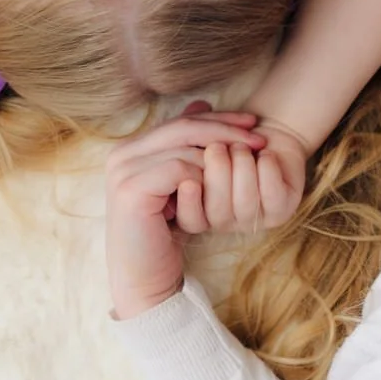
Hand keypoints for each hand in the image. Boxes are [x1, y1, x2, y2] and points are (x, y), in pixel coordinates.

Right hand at [104, 102, 265, 318]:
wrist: (143, 278)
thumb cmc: (163, 235)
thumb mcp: (180, 184)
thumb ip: (187, 148)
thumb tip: (203, 101)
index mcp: (131, 149)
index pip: (181, 120)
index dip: (219, 118)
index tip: (253, 123)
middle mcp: (121, 155)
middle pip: (183, 126)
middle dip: (226, 130)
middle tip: (259, 138)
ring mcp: (122, 171)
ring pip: (184, 147)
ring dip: (220, 156)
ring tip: (245, 165)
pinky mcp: (131, 190)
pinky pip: (180, 169)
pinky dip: (204, 176)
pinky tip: (219, 189)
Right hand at [171, 113, 308, 235]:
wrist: (269, 138)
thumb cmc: (229, 140)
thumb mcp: (201, 139)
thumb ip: (190, 134)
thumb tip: (196, 109)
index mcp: (201, 211)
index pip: (190, 220)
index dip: (189, 203)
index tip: (188, 179)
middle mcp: (226, 223)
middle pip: (216, 211)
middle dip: (218, 173)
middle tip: (219, 146)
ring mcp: (253, 220)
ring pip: (246, 204)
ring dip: (243, 167)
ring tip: (243, 145)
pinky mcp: (281, 211)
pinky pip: (272, 195)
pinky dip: (267, 169)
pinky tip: (265, 154)